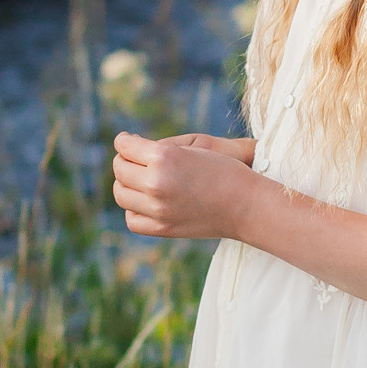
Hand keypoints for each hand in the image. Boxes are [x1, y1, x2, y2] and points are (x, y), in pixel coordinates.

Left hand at [113, 129, 256, 239]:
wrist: (246, 205)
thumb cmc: (224, 169)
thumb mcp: (193, 146)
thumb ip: (159, 146)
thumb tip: (128, 148)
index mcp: (164, 157)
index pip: (125, 146)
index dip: (123, 140)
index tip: (125, 139)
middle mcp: (156, 183)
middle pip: (120, 169)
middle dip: (123, 159)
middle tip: (130, 156)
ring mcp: (157, 209)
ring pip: (121, 194)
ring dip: (124, 183)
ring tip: (134, 178)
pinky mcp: (162, 228)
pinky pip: (132, 218)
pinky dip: (133, 208)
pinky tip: (143, 200)